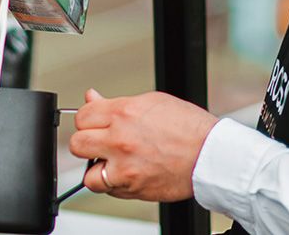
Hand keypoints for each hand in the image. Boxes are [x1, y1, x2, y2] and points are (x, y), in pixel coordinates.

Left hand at [70, 89, 218, 201]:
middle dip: (87, 142)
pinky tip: (126, 174)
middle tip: (100, 142)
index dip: (88, 120)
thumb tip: (92, 98)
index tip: (94, 123)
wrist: (211, 155)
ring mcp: (124, 167)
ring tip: (112, 163)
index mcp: (123, 113)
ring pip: (88, 174)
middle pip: (77, 144)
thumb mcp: (151, 102)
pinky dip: (113, 184)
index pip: (82, 116)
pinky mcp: (132, 188)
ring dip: (97, 169)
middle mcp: (120, 140)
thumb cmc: (188, 127)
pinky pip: (108, 190)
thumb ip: (116, 103)